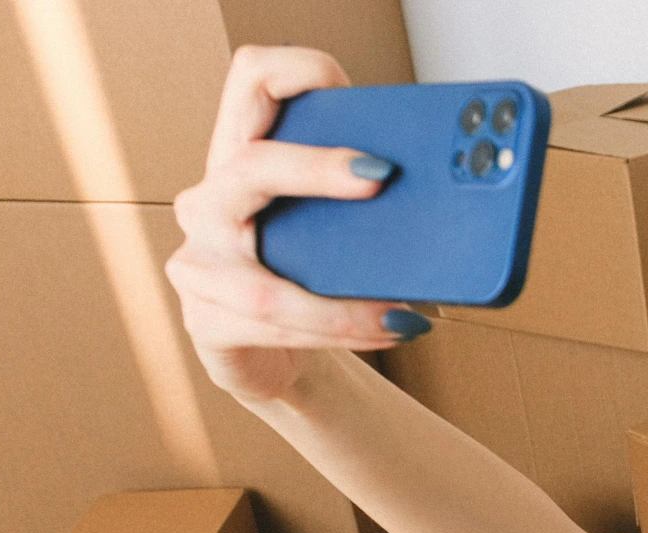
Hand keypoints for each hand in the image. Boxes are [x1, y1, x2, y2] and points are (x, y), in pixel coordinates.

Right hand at [165, 46, 415, 403]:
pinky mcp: (206, 323)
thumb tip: (448, 190)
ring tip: (404, 312)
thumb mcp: (327, 224)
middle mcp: (209, 201)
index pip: (250, 80)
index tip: (344, 84)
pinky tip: (385, 331)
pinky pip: (275, 331)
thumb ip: (357, 193)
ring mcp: (199, 264)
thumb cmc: (303, 272)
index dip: (292, 71)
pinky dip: (337, 333)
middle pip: (252, 166)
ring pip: (266, 286)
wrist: (262, 347)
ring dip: (342, 305)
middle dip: (316, 169)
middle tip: (380, 177)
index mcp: (241, 156)